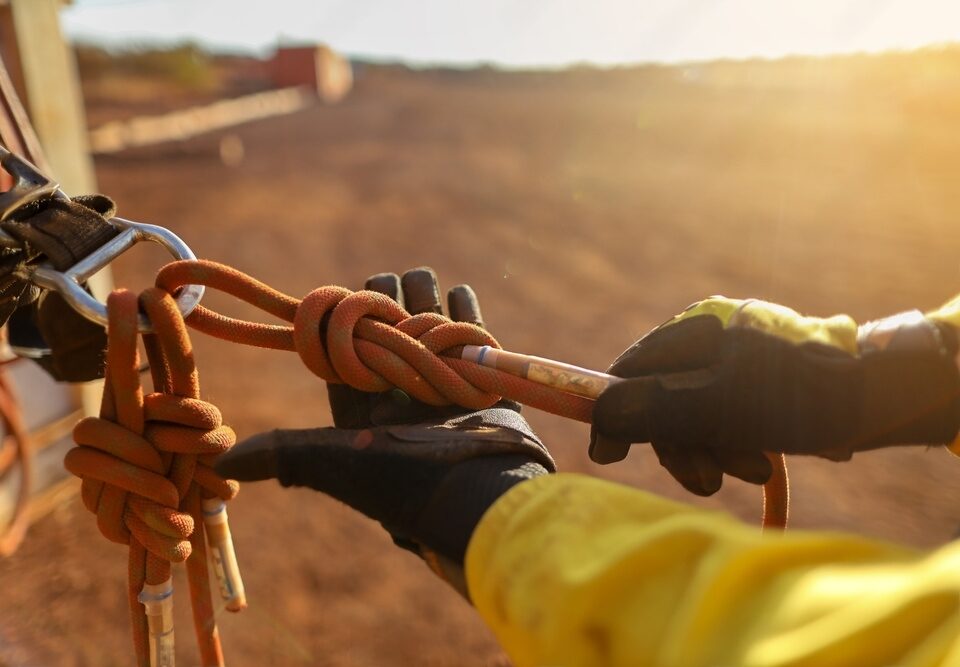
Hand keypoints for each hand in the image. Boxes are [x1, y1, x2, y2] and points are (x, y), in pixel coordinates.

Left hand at [216, 268, 554, 582]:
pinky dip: (462, 307)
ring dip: (424, 297)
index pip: (345, 343)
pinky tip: (456, 297)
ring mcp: (443, 378)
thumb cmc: (403, 478)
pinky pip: (468, 326)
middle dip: (385, 301)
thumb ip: (280, 452)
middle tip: (388, 300)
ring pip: (426, 314)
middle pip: (387, 320)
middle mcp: (401, 389)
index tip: (344, 300)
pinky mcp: (479, 374)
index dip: (342, 318)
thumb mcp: (332, 461)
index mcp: (363, 404)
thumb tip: (220, 461)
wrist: (478, 493)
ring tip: (424, 297)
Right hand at [590, 297, 959, 495]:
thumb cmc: (800, 396)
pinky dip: (739, 444)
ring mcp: (737, 360)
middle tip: (707, 482)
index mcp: (696, 328)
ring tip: (757, 470)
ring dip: (717, 451)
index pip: (632, 370)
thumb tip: (600, 415)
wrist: (887, 395)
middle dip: (684, 445)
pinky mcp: (761, 384)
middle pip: (665, 399)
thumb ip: (655, 410)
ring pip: (699, 415)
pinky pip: (729, 419)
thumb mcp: (719, 407)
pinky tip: (766, 463)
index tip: (609, 456)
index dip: (616, 414)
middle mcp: (712, 339)